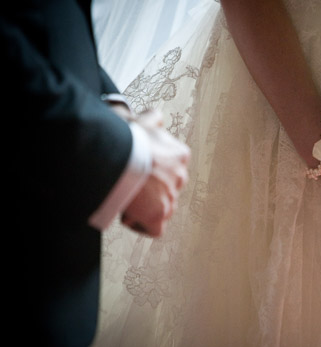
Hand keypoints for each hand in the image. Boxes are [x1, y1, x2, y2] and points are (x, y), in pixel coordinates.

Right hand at [121, 110, 190, 236]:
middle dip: (150, 191)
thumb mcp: (141, 121)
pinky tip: (129, 216)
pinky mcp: (158, 215)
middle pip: (167, 189)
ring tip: (126, 199)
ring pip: (162, 208)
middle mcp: (179, 177)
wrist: (115, 156)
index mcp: (180, 155)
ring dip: (144, 207)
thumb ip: (153, 119)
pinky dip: (141, 225)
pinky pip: (155, 229)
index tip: (136, 170)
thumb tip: (156, 118)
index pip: (172, 168)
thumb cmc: (125, 138)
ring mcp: (170, 198)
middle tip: (130, 186)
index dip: (152, 172)